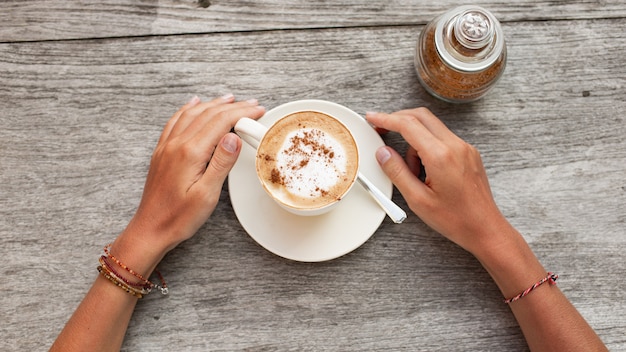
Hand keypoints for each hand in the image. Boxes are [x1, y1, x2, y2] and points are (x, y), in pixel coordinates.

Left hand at [122, 95, 264, 256]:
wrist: (151, 229)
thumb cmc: (179, 217)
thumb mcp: (207, 194)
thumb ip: (221, 163)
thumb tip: (233, 137)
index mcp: (190, 153)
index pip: (220, 122)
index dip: (242, 113)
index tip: (257, 110)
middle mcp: (176, 144)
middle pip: (208, 114)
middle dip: (232, 106)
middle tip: (251, 104)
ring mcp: (167, 147)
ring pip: (191, 114)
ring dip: (212, 104)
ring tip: (229, 99)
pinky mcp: (162, 152)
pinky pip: (175, 121)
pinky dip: (188, 109)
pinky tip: (193, 104)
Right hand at [366, 108, 506, 254]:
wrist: (485, 228)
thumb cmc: (455, 219)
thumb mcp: (417, 199)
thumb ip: (397, 172)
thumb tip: (383, 152)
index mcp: (441, 156)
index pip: (408, 125)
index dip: (386, 119)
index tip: (372, 118)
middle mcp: (456, 146)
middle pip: (421, 116)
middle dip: (398, 120)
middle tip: (382, 130)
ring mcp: (465, 148)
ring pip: (431, 128)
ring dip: (414, 140)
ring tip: (412, 171)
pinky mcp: (469, 153)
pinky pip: (443, 139)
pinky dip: (428, 147)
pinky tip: (425, 171)